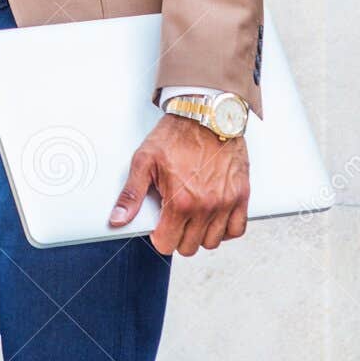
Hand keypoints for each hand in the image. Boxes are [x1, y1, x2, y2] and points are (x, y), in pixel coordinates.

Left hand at [109, 114, 250, 255]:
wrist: (206, 113)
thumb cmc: (177, 134)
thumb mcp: (144, 160)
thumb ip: (131, 193)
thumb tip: (118, 218)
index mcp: (180, 201)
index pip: (166, 244)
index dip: (159, 235)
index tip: (159, 222)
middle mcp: (206, 206)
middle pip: (189, 247)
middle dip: (178, 235)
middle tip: (174, 216)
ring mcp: (226, 203)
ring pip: (212, 242)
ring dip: (200, 234)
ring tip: (192, 215)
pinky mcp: (242, 195)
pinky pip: (236, 230)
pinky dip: (225, 229)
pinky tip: (213, 216)